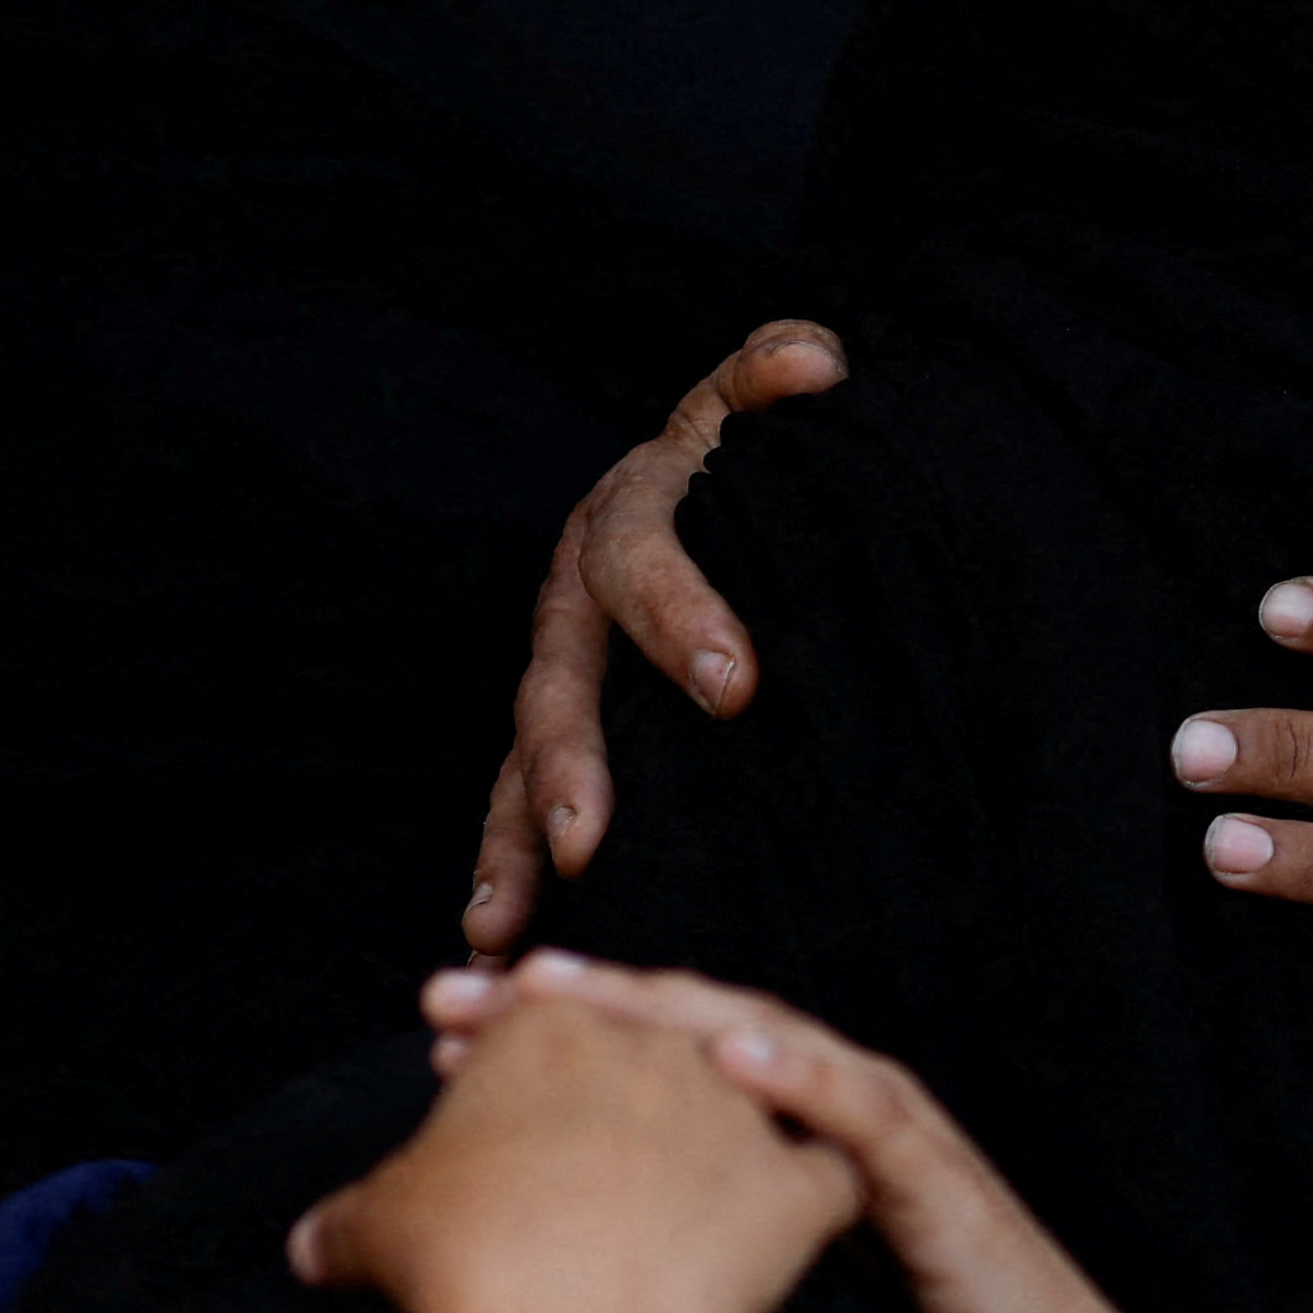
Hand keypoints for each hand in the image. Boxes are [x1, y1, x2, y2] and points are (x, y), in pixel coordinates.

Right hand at [292, 981, 861, 1312]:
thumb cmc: (462, 1256)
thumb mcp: (378, 1223)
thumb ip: (351, 1217)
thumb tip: (310, 1245)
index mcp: (553, 1032)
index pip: (538, 1032)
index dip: (514, 1068)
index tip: (493, 1098)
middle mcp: (658, 1050)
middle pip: (646, 1065)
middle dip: (621, 1102)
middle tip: (599, 1150)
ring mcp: (739, 1112)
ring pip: (743, 1108)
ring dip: (728, 1138)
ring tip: (709, 1181)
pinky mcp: (796, 1187)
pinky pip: (826, 1183)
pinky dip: (821, 1198)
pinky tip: (812, 1220)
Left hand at [435, 952, 1165, 1312]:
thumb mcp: (749, 1272)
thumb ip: (671, 1242)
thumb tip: (529, 1258)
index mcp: (758, 1119)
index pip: (639, 1055)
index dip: (539, 1035)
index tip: (437, 1026)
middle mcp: (808, 1092)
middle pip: (676, 1024)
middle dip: (568, 1000)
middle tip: (458, 990)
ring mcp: (865, 1115)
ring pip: (757, 1034)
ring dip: (662, 1009)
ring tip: (571, 990)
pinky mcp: (919, 1163)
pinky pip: (855, 1104)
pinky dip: (798, 1070)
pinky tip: (732, 1053)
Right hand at [469, 319, 846, 952]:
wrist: (717, 485)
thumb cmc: (758, 458)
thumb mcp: (764, 403)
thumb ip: (780, 372)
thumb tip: (814, 362)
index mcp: (629, 516)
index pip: (645, 561)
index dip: (682, 617)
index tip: (738, 687)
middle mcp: (573, 601)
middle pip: (558, 684)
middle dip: (570, 764)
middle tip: (588, 838)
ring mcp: (558, 674)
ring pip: (518, 763)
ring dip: (509, 844)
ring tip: (502, 926)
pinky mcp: (561, 738)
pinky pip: (519, 811)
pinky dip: (506, 877)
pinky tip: (499, 949)